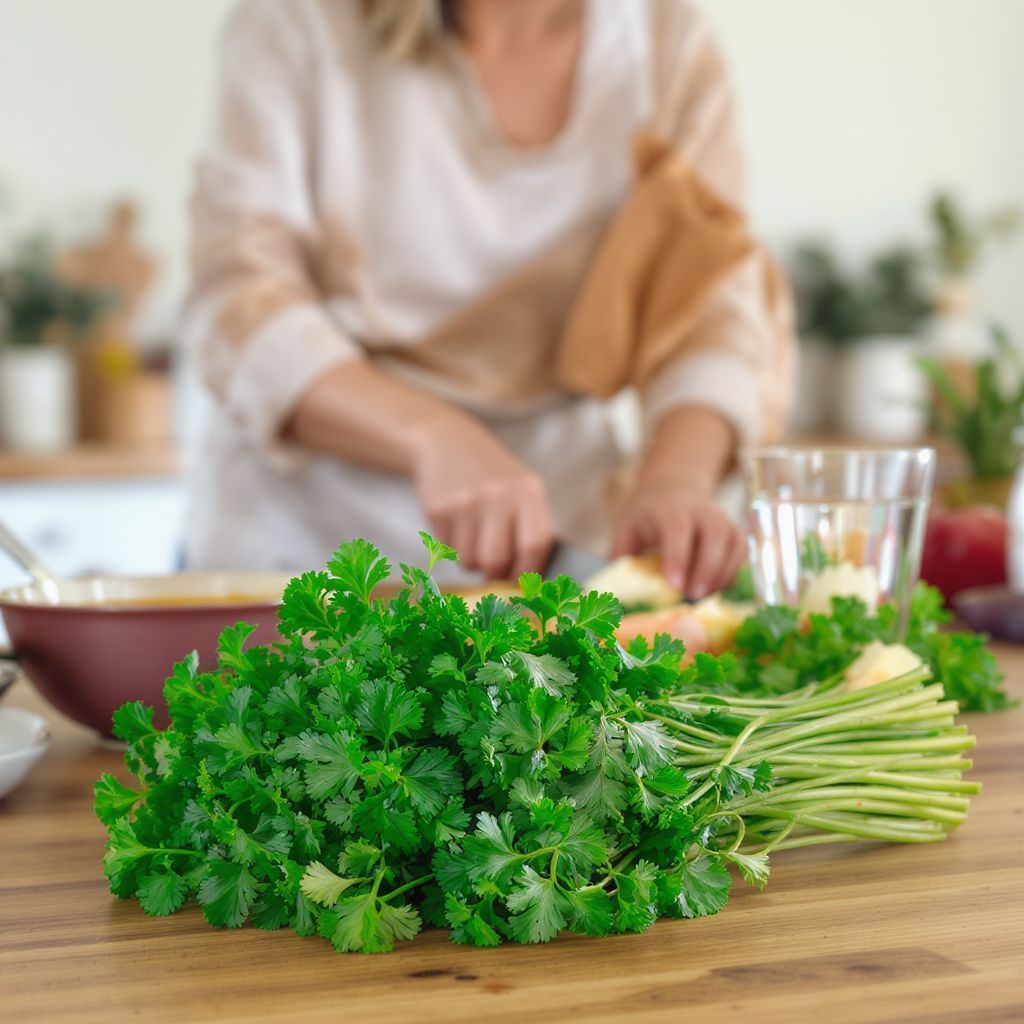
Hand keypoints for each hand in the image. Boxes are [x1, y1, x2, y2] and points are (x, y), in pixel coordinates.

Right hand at [413, 417, 554, 580]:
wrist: (449, 443)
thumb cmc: (494, 477)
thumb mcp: (523, 490)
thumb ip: (532, 528)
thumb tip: (534, 580)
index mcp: (528, 491)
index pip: (535, 546)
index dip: (528, 572)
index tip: (522, 582)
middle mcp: (499, 495)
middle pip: (497, 561)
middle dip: (495, 575)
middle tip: (494, 570)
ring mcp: (467, 501)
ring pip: (470, 561)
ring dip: (472, 560)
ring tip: (474, 537)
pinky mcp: (439, 508)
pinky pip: (448, 550)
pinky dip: (453, 547)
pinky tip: (456, 524)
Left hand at [612, 478, 745, 599]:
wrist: (673, 487)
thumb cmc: (647, 513)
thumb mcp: (627, 525)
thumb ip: (622, 554)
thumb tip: (617, 589)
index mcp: (670, 508)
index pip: (677, 529)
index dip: (678, 557)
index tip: (674, 584)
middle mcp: (701, 510)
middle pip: (712, 535)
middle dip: (705, 568)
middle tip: (693, 596)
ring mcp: (721, 519)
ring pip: (732, 544)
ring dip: (722, 573)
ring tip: (706, 598)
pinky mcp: (734, 532)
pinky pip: (742, 552)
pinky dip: (735, 572)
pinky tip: (719, 591)